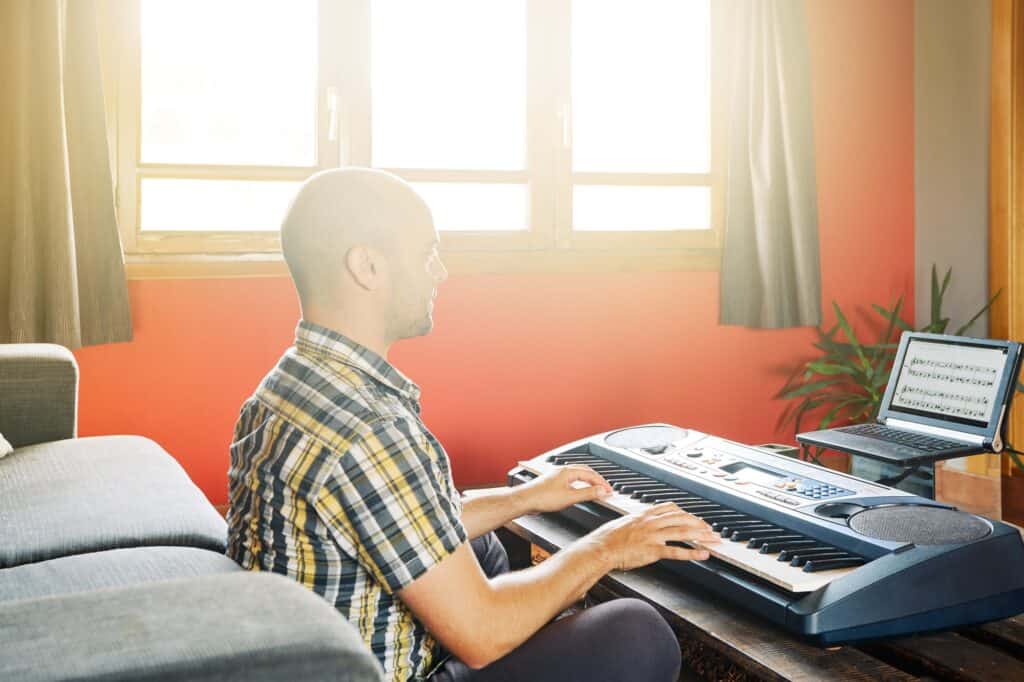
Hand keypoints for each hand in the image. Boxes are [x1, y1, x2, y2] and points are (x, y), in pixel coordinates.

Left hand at [519, 465, 612, 513]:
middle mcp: (562, 471)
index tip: (610, 491)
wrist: (524, 500)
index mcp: (568, 471)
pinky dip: (580, 484)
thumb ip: (588, 493)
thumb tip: (602, 491)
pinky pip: (571, 480)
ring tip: (596, 489)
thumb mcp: (570, 497)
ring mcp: (557, 476)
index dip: (602, 483)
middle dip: (597, 480)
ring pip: (578, 475)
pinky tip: (578, 490)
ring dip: (589, 481)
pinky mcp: (553, 483)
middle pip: (585, 472)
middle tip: (606, 489)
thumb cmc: (542, 497)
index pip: (591, 474)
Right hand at [585, 501, 720, 570]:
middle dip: (700, 524)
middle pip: (682, 519)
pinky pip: (677, 551)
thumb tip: (642, 522)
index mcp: (645, 514)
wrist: (601, 548)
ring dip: (701, 536)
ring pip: (683, 531)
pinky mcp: (653, 550)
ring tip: (713, 540)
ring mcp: (653, 535)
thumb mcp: (625, 522)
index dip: (687, 513)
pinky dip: (692, 553)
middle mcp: (652, 522)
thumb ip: (637, 521)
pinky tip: (703, 554)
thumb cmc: (608, 538)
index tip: (696, 518)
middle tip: (711, 530)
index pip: (671, 509)